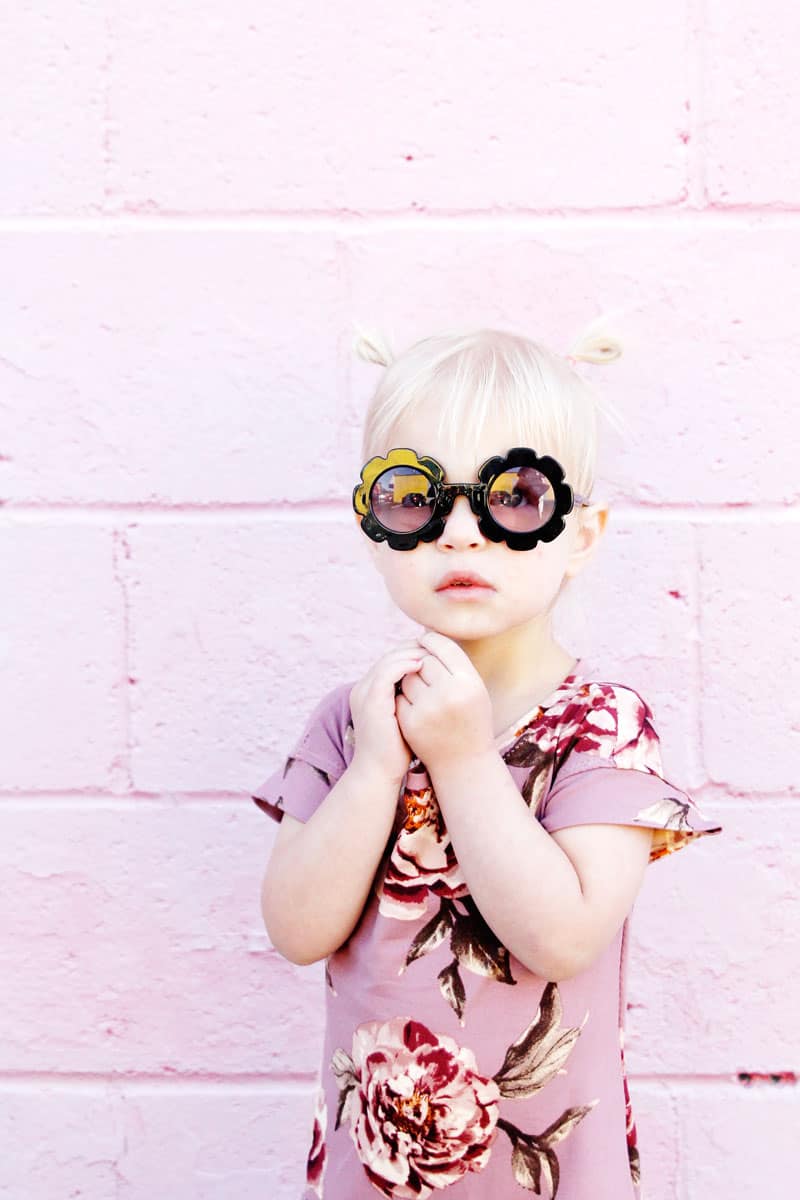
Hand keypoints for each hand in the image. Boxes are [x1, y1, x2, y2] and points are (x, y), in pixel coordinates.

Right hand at [349, 641, 425, 784]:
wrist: (379, 773)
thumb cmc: (397, 751)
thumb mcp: (405, 718)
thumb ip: (412, 700)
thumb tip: (436, 687)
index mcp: (370, 692)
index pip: (391, 661)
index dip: (412, 653)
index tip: (435, 653)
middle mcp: (363, 688)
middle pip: (389, 656)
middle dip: (413, 648)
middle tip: (435, 645)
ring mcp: (364, 693)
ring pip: (388, 660)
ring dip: (411, 653)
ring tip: (432, 653)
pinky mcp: (370, 700)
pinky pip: (387, 672)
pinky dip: (405, 664)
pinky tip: (422, 664)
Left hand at [394, 630, 494, 770]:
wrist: (464, 762)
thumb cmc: (471, 720)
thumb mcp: (474, 690)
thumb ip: (455, 664)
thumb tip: (426, 633)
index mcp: (470, 682)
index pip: (445, 647)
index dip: (432, 641)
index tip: (426, 640)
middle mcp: (450, 694)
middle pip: (424, 660)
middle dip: (422, 662)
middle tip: (428, 672)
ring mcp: (428, 709)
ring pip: (409, 676)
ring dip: (411, 679)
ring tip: (424, 691)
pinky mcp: (411, 722)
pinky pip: (400, 695)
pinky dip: (404, 697)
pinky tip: (416, 707)